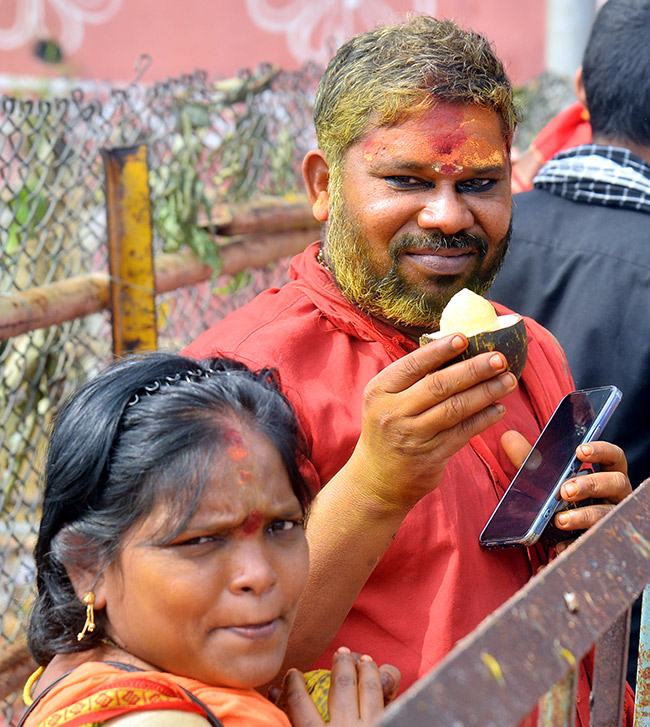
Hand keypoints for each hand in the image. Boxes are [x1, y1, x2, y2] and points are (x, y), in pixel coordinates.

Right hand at [277, 647, 400, 726]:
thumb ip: (291, 719)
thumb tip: (272, 692)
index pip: (299, 704)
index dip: (294, 685)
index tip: (293, 674)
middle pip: (342, 687)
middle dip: (341, 665)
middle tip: (340, 652)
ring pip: (371, 689)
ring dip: (366, 669)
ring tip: (362, 658)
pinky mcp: (391, 724)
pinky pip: (392, 699)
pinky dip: (387, 683)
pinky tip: (383, 676)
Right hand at [350, 333, 517, 510]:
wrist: (376, 479)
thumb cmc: (387, 430)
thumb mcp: (385, 401)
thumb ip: (412, 379)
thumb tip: (455, 350)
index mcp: (379, 390)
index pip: (412, 365)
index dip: (439, 350)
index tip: (464, 337)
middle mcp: (393, 412)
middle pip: (439, 385)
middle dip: (473, 369)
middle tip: (499, 359)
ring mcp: (412, 435)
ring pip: (455, 408)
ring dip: (486, 392)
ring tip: (508, 381)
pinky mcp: (430, 456)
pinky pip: (463, 433)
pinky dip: (483, 419)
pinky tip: (498, 408)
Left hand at [501, 431, 631, 551]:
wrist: (558, 535)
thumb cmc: (557, 497)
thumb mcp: (543, 479)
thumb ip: (529, 459)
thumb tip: (508, 437)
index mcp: (604, 473)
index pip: (614, 456)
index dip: (601, 451)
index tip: (580, 450)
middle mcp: (614, 494)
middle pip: (614, 483)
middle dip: (591, 484)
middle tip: (565, 490)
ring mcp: (612, 518)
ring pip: (607, 514)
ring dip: (584, 516)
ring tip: (560, 519)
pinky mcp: (602, 540)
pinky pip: (593, 542)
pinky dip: (574, 543)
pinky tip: (559, 545)